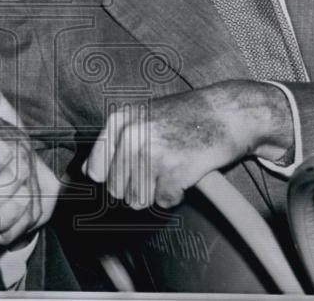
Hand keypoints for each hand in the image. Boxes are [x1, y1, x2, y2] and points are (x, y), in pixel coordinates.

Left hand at [84, 80, 291, 208]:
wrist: (228, 112)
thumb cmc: (185, 117)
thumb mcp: (141, 118)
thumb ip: (112, 143)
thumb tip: (86, 171)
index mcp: (119, 122)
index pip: (95, 172)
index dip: (115, 176)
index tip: (133, 168)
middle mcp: (131, 136)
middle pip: (116, 190)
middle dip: (137, 186)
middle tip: (159, 166)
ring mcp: (152, 152)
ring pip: (137, 200)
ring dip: (155, 192)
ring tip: (171, 168)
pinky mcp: (175, 170)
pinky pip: (164, 202)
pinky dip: (176, 194)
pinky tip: (185, 173)